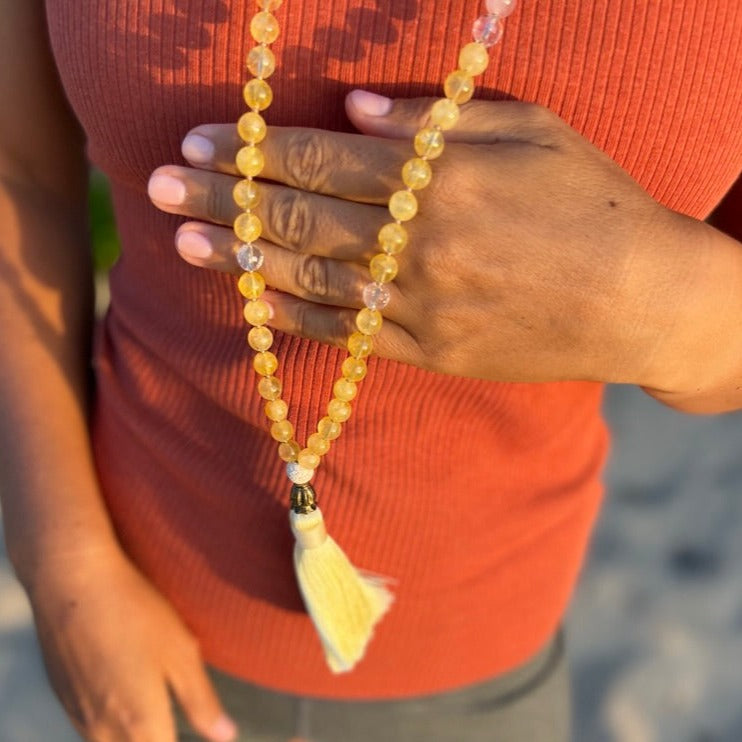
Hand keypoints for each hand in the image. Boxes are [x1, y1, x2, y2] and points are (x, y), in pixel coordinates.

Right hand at [26, 548, 236, 741]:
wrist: (72, 584)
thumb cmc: (134, 613)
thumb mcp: (181, 652)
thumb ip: (202, 701)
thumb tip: (226, 736)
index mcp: (140, 726)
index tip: (196, 726)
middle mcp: (103, 733)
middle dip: (159, 740)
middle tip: (174, 716)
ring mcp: (78, 717)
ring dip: (135, 736)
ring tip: (154, 708)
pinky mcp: (63, 698)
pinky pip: (91, 729)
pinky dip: (111, 724)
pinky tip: (124, 691)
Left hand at [149, 90, 690, 386]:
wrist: (639, 299)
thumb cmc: (595, 202)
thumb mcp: (533, 131)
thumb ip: (440, 119)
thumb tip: (358, 110)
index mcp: (441, 180)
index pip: (321, 161)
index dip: (252, 152)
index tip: (199, 145)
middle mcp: (420, 244)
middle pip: (301, 218)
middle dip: (223, 202)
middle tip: (160, 190)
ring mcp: (423, 304)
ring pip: (313, 279)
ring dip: (241, 260)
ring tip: (184, 247)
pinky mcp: (433, 350)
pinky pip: (351, 333)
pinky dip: (298, 316)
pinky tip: (255, 302)